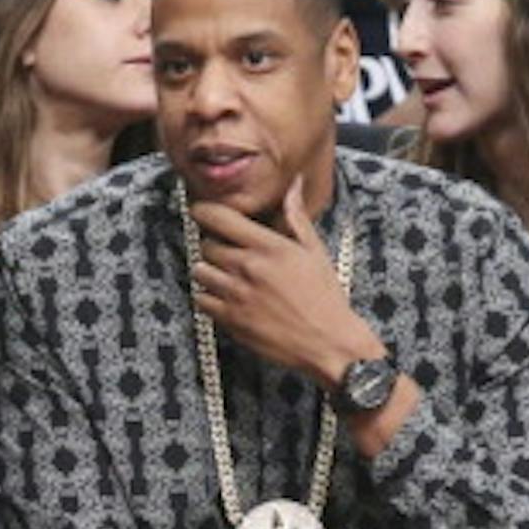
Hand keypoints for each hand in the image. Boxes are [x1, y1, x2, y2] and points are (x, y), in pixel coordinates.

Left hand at [189, 179, 381, 384]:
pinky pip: (201, 300)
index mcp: (269, 247)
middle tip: (227, 252)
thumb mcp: (314, 252)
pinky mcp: (231, 320)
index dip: (204, 211)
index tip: (201, 211)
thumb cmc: (324, 297)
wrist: (328, 343)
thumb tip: (294, 185)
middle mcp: (249, 268)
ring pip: (200, 271)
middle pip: (207, 245)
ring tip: (226, 276)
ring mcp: (237, 295)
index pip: (219, 217)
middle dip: (214, 245)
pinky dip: (208, 297)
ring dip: (209, 271)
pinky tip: (225, 298)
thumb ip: (296, 218)